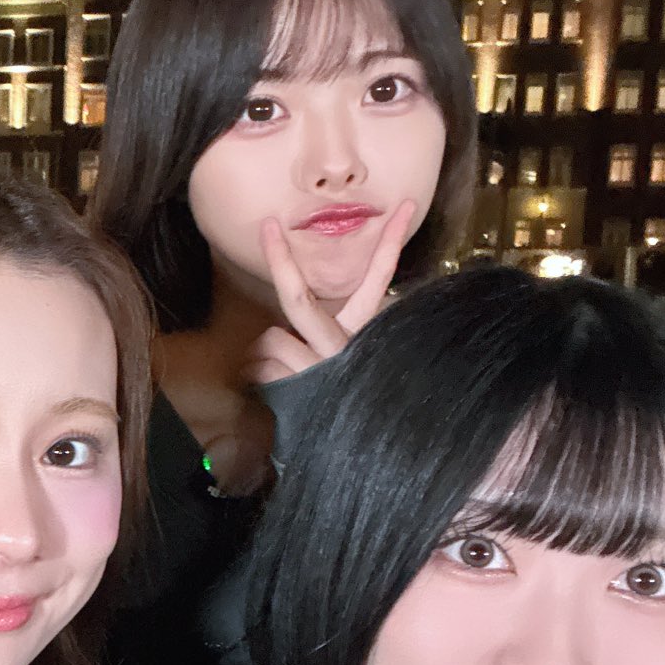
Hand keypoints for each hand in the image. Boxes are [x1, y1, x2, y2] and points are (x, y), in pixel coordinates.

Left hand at [248, 200, 414, 383]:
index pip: (381, 281)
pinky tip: (284, 393)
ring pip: (269, 338)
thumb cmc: (356, 399)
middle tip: (270, 225)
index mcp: (366, 334)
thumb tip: (314, 320)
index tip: (404, 208)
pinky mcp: (292, 393)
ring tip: (288, 372)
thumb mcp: (360, 359)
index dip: (389, 243)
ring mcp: (315, 370)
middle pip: (298, 299)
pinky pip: (260, 370)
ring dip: (269, 353)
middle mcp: (342, 348)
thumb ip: (343, 333)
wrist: (360, 456)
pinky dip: (263, 377)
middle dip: (281, 259)